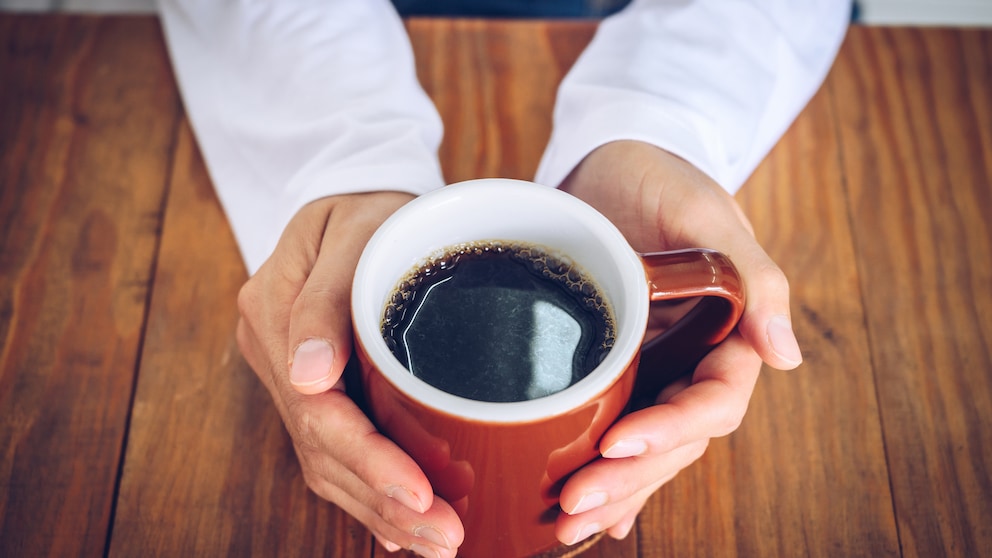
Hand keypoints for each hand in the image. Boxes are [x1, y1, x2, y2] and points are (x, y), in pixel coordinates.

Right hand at [236, 192, 463, 556]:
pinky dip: (370, 491)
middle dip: (385, 502)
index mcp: (274, 313)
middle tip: (447, 538)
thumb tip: (309, 377)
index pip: (318, 410)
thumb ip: (325, 300)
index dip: (370, 461)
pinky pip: (336, 449)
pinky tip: (402, 524)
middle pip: (324, 450)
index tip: (422, 494)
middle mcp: (277, 354)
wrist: (359, 190)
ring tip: (436, 542)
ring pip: (329, 462)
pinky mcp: (318, 384)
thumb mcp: (354, 230)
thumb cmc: (369, 204)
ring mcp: (293, 372)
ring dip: (381, 510)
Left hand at [552, 140, 802, 543]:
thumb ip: (752, 276)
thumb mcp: (705, 210)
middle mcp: (695, 361)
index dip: (670, 429)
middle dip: (631, 477)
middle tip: (575, 503)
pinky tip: (587, 515)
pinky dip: (608, 474)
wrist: (613, 164)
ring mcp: (657, 370)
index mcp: (730, 332)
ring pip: (646, 447)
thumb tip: (786, 355)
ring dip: (614, 489)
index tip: (618, 443)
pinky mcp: (616, 369)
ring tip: (566, 524)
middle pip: (676, 439)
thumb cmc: (662, 177)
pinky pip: (617, 428)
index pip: (713, 400)